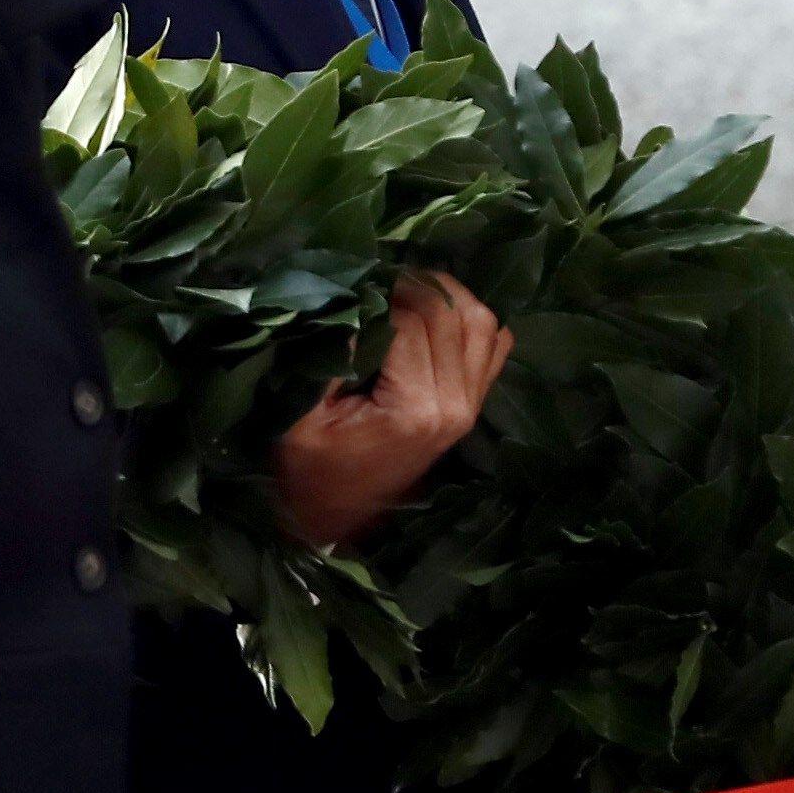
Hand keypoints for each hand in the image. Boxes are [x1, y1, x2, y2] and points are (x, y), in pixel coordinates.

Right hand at [273, 273, 513, 549]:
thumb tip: (355, 300)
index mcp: (414, 409)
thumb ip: (329, 355)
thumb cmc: (308, 465)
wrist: (333, 511)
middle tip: (377, 281)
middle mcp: (455, 406)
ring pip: (481, 323)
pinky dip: (471, 322)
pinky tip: (436, 315)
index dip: (381, 295)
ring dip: (446, 296)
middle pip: (451, 315)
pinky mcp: (473, 406)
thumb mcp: (300, 412)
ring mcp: (470, 407)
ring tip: (406, 290)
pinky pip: (493, 345)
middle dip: (414, 287)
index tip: (353, 289)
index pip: (412, 320)